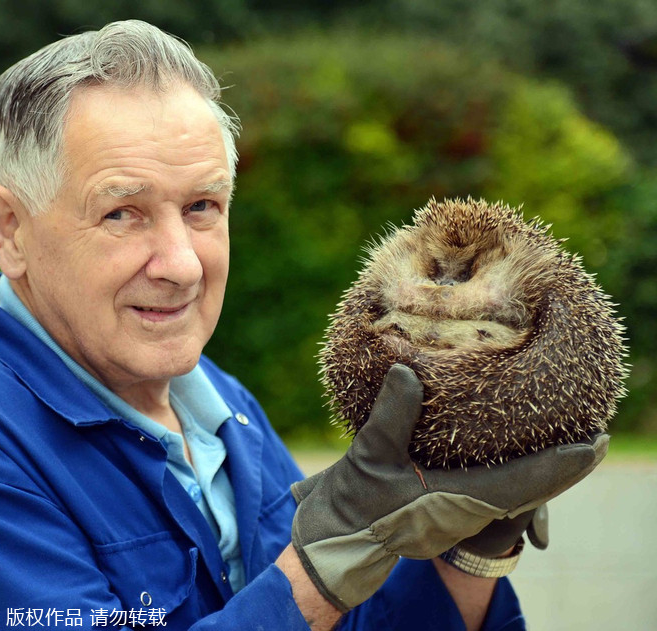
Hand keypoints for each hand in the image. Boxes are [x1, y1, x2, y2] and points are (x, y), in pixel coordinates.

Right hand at [291, 364, 607, 611]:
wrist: (333, 543)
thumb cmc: (352, 509)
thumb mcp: (369, 460)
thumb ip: (390, 417)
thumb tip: (407, 371)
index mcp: (456, 504)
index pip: (522, 485)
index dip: (560, 465)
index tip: (593, 444)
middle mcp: (465, 511)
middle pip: (528, 490)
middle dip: (560, 465)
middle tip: (592, 438)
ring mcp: (454, 512)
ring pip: (511, 490)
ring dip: (538, 466)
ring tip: (560, 440)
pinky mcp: (441, 507)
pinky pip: (490, 488)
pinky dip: (510, 468)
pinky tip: (508, 449)